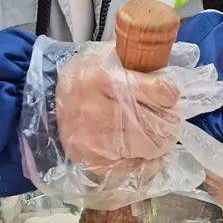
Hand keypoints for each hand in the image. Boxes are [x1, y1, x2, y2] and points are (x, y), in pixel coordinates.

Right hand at [55, 43, 222, 177]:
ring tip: (163, 136)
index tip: (171, 94)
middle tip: (173, 119)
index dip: (169, 92)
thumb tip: (168, 69)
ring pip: (148, 146)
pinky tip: (152, 157)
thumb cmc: (82, 74)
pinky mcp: (91, 160)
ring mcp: (93, 139)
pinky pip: (132, 167)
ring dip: (162, 142)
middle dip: (171, 121)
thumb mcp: (104, 55)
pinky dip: (148, 163)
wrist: (48, 100)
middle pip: (155, 123)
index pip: (156, 90)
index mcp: (102, 78)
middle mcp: (96, 110)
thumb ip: (134, 60)